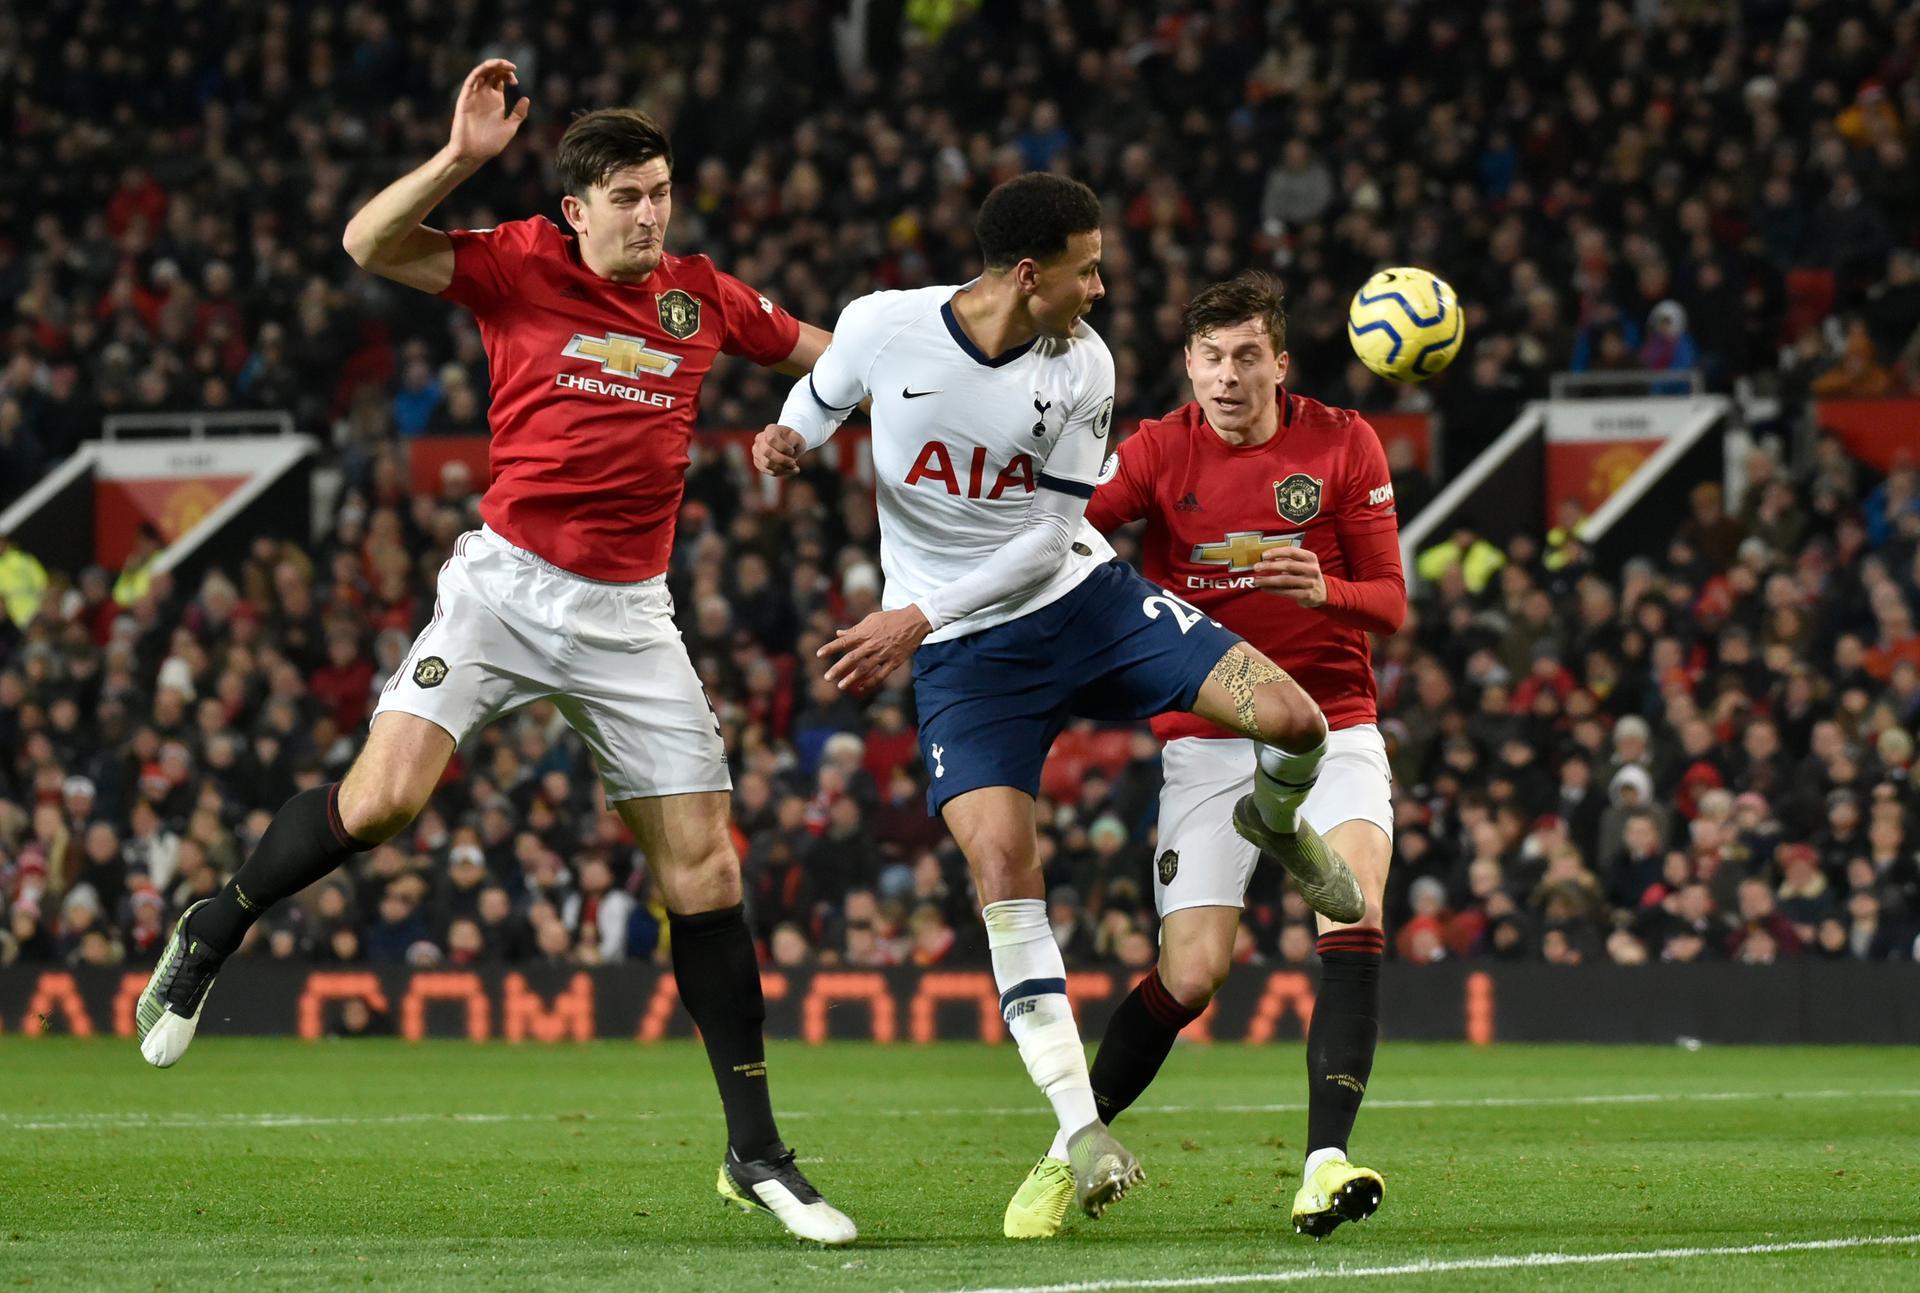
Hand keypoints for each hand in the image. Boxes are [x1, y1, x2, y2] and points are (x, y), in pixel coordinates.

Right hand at [449, 60, 529, 164]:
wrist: (474, 153)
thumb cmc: (490, 143)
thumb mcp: (510, 128)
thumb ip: (518, 114)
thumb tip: (526, 98)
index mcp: (495, 100)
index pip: (500, 79)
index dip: (508, 74)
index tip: (516, 81)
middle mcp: (484, 95)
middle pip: (491, 73)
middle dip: (502, 66)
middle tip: (512, 68)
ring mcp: (474, 96)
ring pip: (481, 73)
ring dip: (491, 65)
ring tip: (503, 63)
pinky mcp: (465, 98)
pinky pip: (470, 81)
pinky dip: (479, 72)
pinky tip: (489, 68)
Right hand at [752, 424, 805, 476]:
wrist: (789, 445)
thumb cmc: (793, 441)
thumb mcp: (798, 438)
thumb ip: (793, 442)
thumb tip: (786, 454)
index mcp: (770, 429)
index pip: (772, 439)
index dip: (783, 448)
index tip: (792, 451)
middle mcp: (760, 439)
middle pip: (767, 452)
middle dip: (782, 460)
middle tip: (794, 463)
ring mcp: (756, 450)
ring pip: (766, 464)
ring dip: (782, 468)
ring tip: (794, 467)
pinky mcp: (757, 461)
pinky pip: (766, 470)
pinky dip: (779, 472)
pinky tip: (790, 470)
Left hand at [817, 607, 931, 695]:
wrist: (914, 621)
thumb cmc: (891, 619)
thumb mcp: (871, 619)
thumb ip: (854, 629)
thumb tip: (838, 633)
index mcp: (865, 633)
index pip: (844, 641)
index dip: (830, 648)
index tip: (819, 654)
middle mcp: (872, 645)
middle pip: (852, 658)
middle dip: (838, 668)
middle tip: (827, 677)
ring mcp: (883, 654)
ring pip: (865, 669)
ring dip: (852, 678)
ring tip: (841, 686)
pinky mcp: (894, 662)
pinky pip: (881, 675)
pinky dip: (870, 682)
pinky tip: (861, 687)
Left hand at [1253, 544, 1326, 608]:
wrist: (1321, 592)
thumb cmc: (1305, 574)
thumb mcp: (1301, 564)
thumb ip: (1287, 560)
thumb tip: (1264, 559)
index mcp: (1310, 558)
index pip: (1292, 551)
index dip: (1276, 552)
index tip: (1263, 555)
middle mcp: (1312, 569)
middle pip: (1287, 565)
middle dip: (1270, 566)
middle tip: (1256, 567)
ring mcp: (1310, 583)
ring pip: (1285, 580)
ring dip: (1268, 580)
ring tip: (1256, 580)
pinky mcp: (1306, 595)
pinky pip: (1286, 592)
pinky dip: (1273, 590)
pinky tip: (1264, 588)